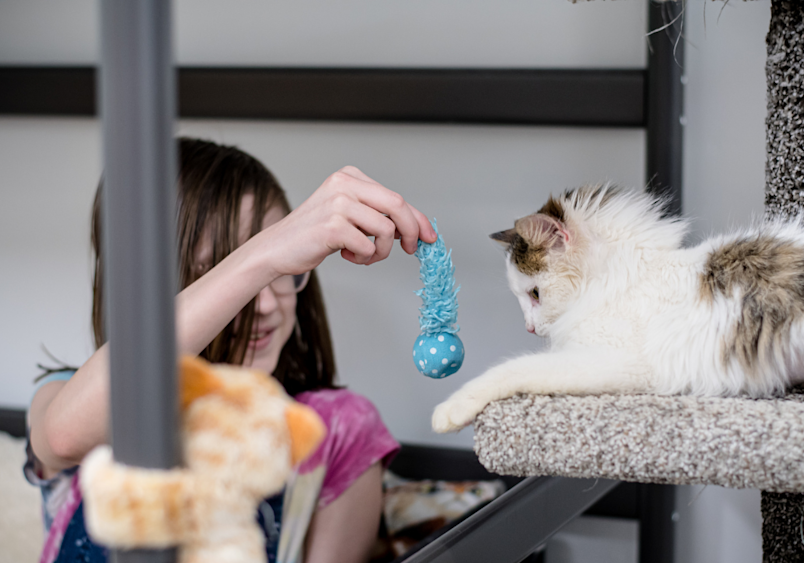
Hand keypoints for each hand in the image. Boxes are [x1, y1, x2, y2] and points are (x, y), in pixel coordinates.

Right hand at [260, 166, 436, 274]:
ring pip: (386, 229)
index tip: (429, 237)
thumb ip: (378, 216)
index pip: (395, 196)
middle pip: (397, 205)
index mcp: (349, 176)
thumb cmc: (314, 235)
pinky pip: (368, 246)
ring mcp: (337, 203)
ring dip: (380, 251)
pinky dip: (364, 257)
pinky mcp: (332, 226)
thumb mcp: (349, 217)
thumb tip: (416, 229)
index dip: (417, 218)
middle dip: (410, 231)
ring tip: (363, 255)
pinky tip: (347, 255)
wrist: (276, 249)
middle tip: (410, 249)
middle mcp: (343, 184)